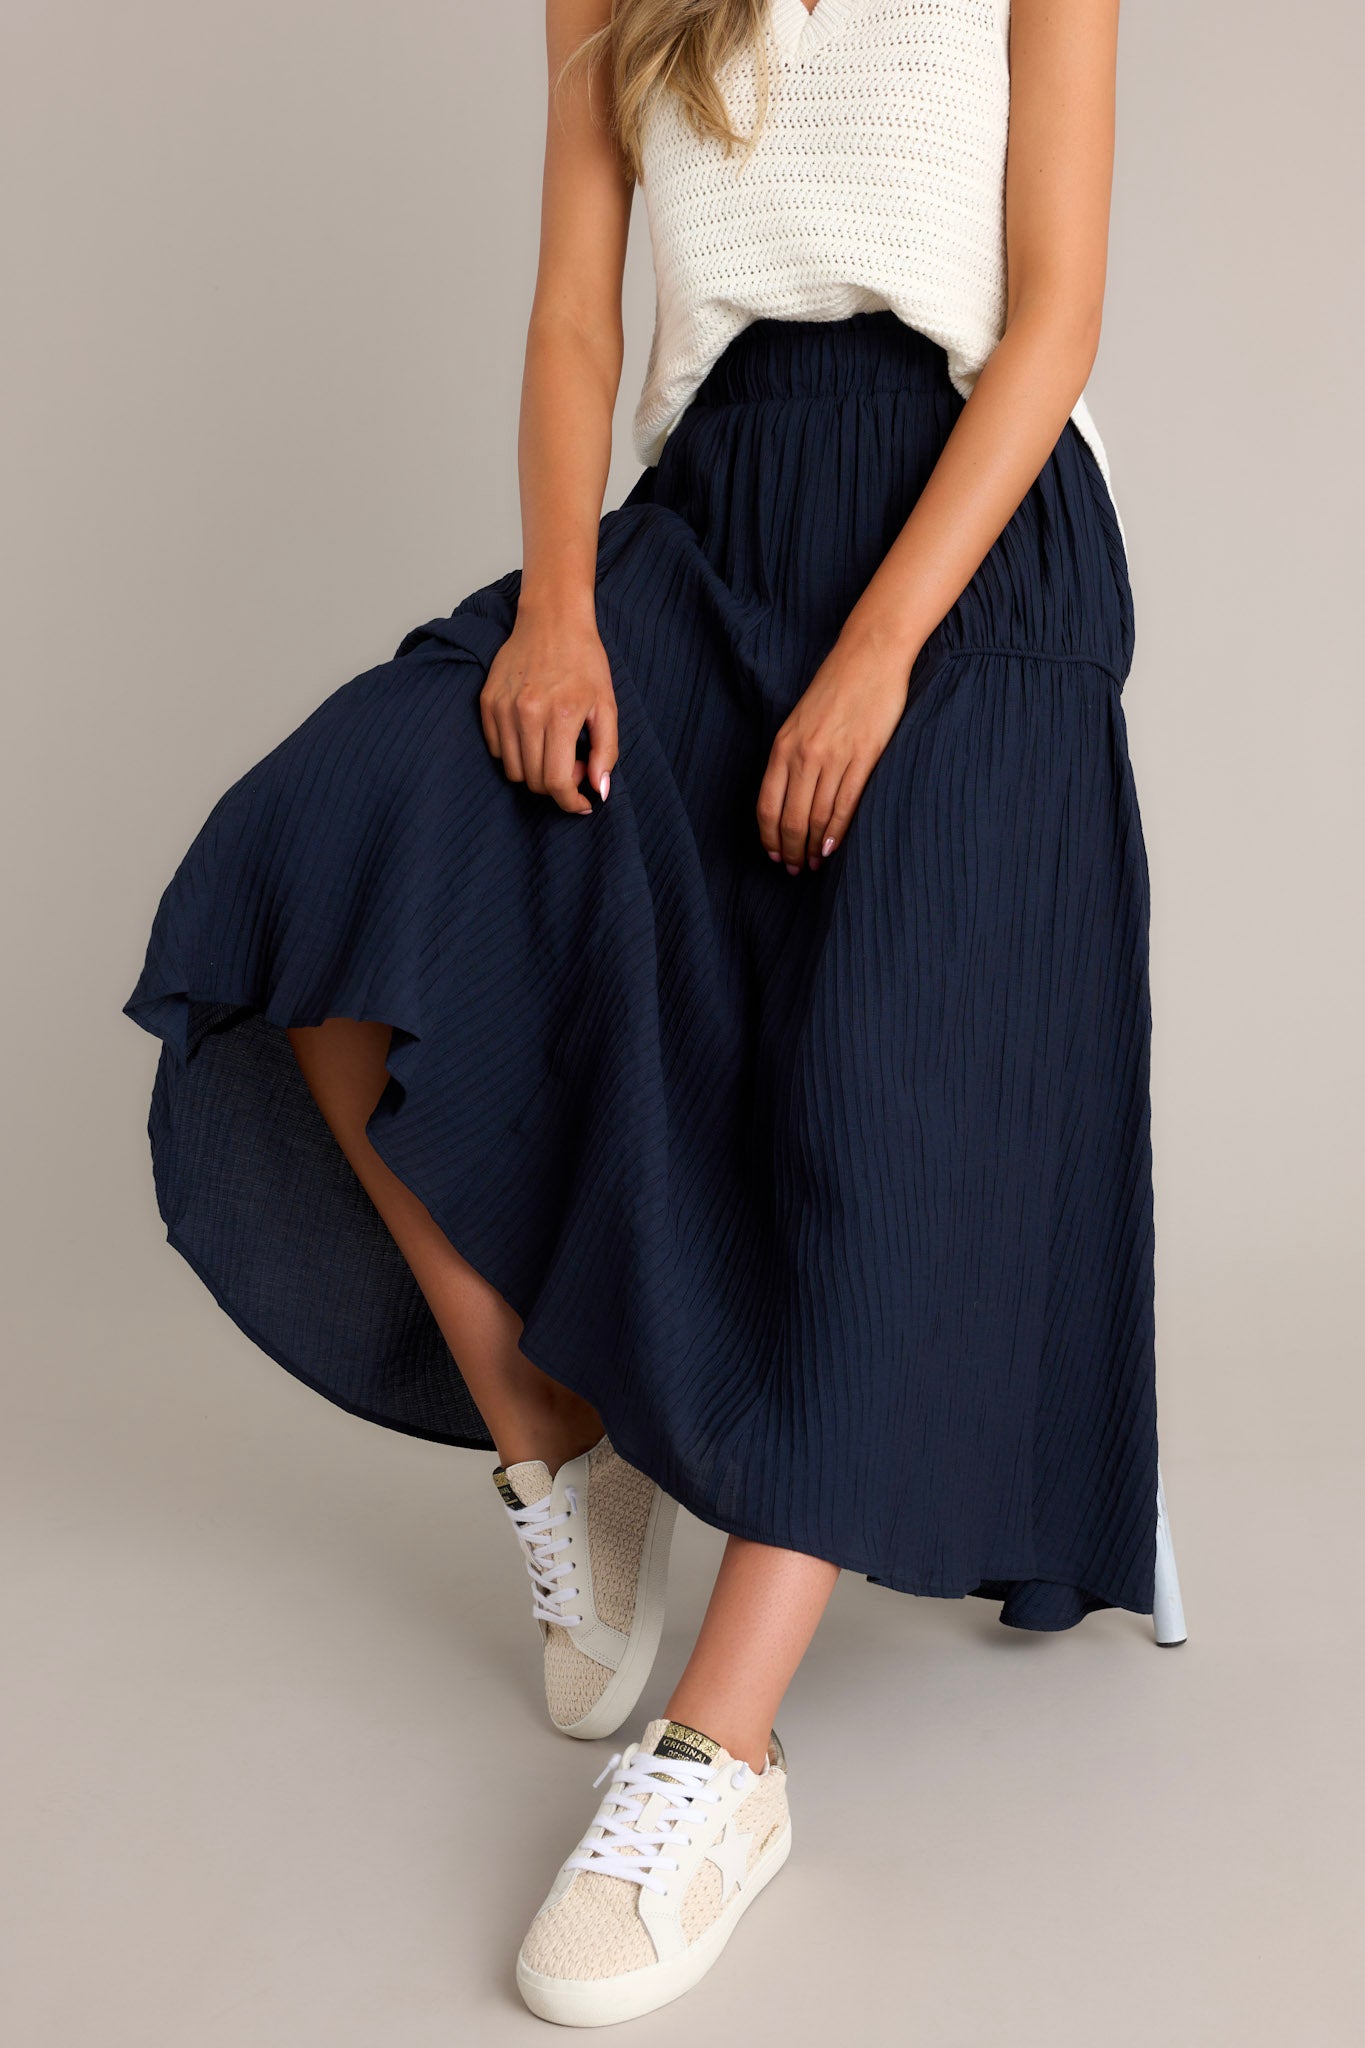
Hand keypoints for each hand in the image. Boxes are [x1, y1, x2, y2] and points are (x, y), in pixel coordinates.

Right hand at [479, 596, 617, 814]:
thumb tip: (600, 790)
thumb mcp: (607, 705)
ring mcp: (502, 708)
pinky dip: (515, 753)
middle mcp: (527, 714)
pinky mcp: (486, 702)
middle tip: (573, 763)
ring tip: (552, 748)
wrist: (552, 620)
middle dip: (556, 785)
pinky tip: (533, 735)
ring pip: (512, 770)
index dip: (570, 802)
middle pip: (533, 781)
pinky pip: (496, 750)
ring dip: (534, 771)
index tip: (582, 803)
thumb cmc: (584, 660)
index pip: (556, 782)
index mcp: (561, 715)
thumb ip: (606, 750)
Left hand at [756, 625, 916, 870]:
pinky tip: (833, 847)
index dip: (769, 837)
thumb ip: (791, 756)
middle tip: (795, 869)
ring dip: (814, 847)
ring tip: (815, 863)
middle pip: (790, 818)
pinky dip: (837, 830)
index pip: (767, 806)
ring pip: (817, 816)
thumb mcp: (799, 720)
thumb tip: (788, 798)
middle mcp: (804, 754)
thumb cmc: (835, 687)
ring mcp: (834, 756)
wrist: (870, 655)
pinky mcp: (864, 755)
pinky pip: (847, 803)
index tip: (774, 855)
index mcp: (783, 746)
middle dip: (791, 850)